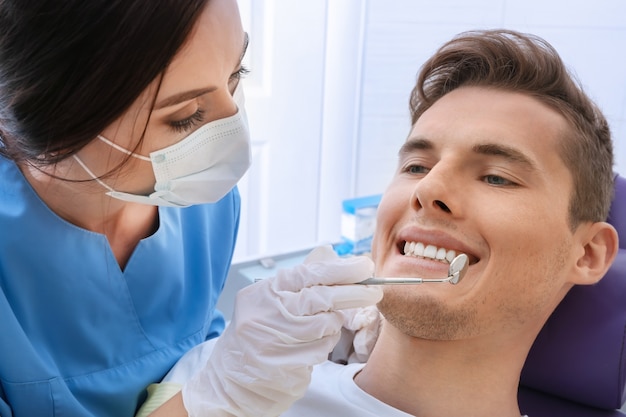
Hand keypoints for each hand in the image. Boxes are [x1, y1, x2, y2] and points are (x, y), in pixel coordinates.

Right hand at [182, 245, 382, 416]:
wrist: (231, 379)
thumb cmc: (256, 333)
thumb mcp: (269, 299)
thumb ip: (299, 280)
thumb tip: (334, 256)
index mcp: (264, 292)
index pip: (308, 274)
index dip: (341, 269)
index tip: (365, 266)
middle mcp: (267, 314)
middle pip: (321, 298)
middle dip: (354, 293)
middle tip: (374, 292)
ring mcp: (275, 341)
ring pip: (325, 325)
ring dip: (334, 323)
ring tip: (328, 323)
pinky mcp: (286, 365)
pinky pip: (321, 349)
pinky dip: (325, 344)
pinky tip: (314, 343)